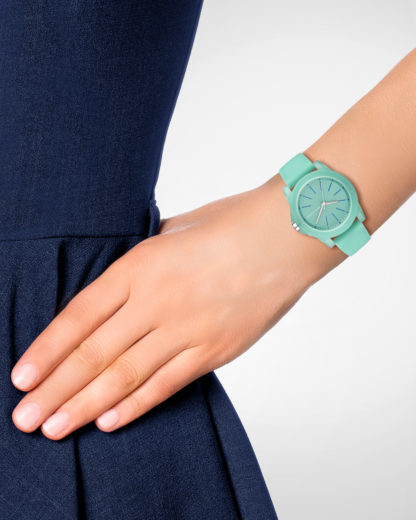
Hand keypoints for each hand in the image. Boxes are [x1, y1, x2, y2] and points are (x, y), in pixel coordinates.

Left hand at [10, 174, 344, 439]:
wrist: (286, 235)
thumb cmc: (231, 225)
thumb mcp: (173, 230)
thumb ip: (142, 260)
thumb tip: (122, 281)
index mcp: (140, 264)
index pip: (80, 315)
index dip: (47, 349)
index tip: (22, 377)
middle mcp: (157, 300)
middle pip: (94, 353)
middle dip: (56, 389)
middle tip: (25, 418)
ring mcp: (187, 327)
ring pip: (125, 375)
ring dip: (86, 405)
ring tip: (55, 428)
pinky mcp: (216, 348)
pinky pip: (168, 383)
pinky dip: (137, 405)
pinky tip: (110, 422)